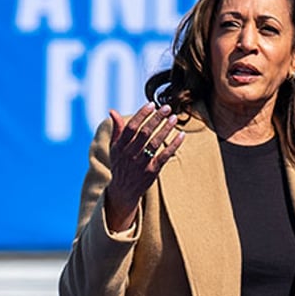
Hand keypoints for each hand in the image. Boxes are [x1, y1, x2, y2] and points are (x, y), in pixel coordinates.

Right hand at [104, 102, 184, 230]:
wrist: (123, 191)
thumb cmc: (120, 164)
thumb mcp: (114, 148)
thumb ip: (117, 130)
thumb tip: (112, 111)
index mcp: (120, 147)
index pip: (131, 127)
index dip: (142, 114)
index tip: (152, 104)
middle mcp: (130, 155)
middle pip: (144, 133)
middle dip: (156, 118)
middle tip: (167, 107)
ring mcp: (141, 164)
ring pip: (155, 143)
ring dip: (166, 129)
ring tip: (174, 118)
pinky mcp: (152, 171)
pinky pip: (165, 156)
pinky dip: (174, 145)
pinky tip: (182, 134)